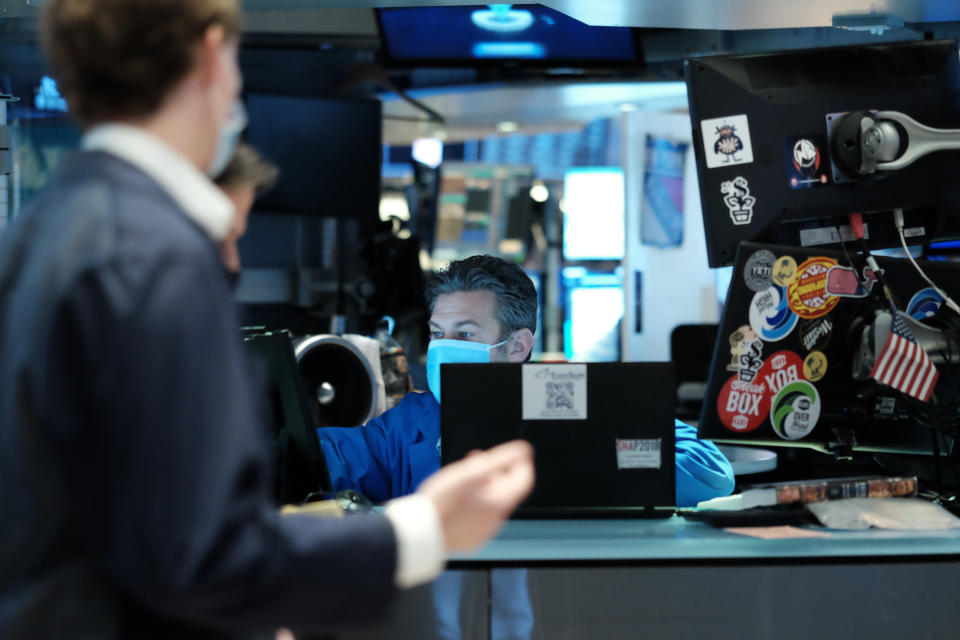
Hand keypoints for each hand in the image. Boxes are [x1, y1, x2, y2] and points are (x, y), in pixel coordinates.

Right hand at [416, 440, 533, 551]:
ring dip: (482, 487)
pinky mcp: (470, 539)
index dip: (521, 463)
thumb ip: (497, 460)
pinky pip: (478, 517)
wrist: (417, 534)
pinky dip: (473, 503)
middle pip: (506, 491)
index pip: (524, 480)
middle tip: (479, 460)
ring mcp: (483, 531)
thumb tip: (521, 451)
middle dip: (496, 472)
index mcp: (499, 504)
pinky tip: (457, 497)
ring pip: (491, 503)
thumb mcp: (469, 474)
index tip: (512, 453)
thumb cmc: (440, 504)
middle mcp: (496, 521)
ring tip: (464, 476)